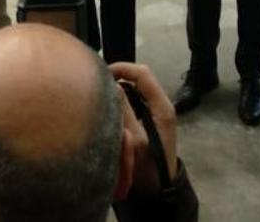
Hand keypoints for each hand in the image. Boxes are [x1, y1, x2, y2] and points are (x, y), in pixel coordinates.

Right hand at [110, 62, 178, 196]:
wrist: (157, 191)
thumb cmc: (147, 168)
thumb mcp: (133, 140)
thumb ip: (124, 112)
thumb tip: (113, 86)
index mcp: (162, 107)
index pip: (143, 74)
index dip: (123, 68)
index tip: (102, 73)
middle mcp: (161, 105)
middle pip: (140, 78)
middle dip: (119, 75)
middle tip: (98, 83)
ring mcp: (156, 112)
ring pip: (136, 88)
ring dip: (120, 86)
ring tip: (101, 92)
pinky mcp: (149, 119)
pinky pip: (135, 100)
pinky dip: (122, 98)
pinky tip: (109, 106)